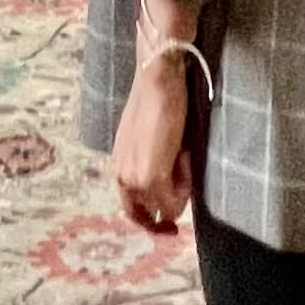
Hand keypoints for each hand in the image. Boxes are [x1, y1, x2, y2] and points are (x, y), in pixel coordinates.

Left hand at [111, 50, 195, 232]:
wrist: (157, 80)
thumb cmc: (158, 104)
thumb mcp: (151, 144)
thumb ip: (154, 169)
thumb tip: (171, 192)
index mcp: (119, 169)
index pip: (133, 211)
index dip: (154, 219)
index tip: (170, 224)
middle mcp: (122, 178)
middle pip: (148, 217)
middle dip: (169, 207)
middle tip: (184, 191)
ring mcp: (135, 180)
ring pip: (165, 210)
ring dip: (180, 192)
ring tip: (184, 156)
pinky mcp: (152, 177)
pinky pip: (175, 201)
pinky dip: (186, 186)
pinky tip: (186, 155)